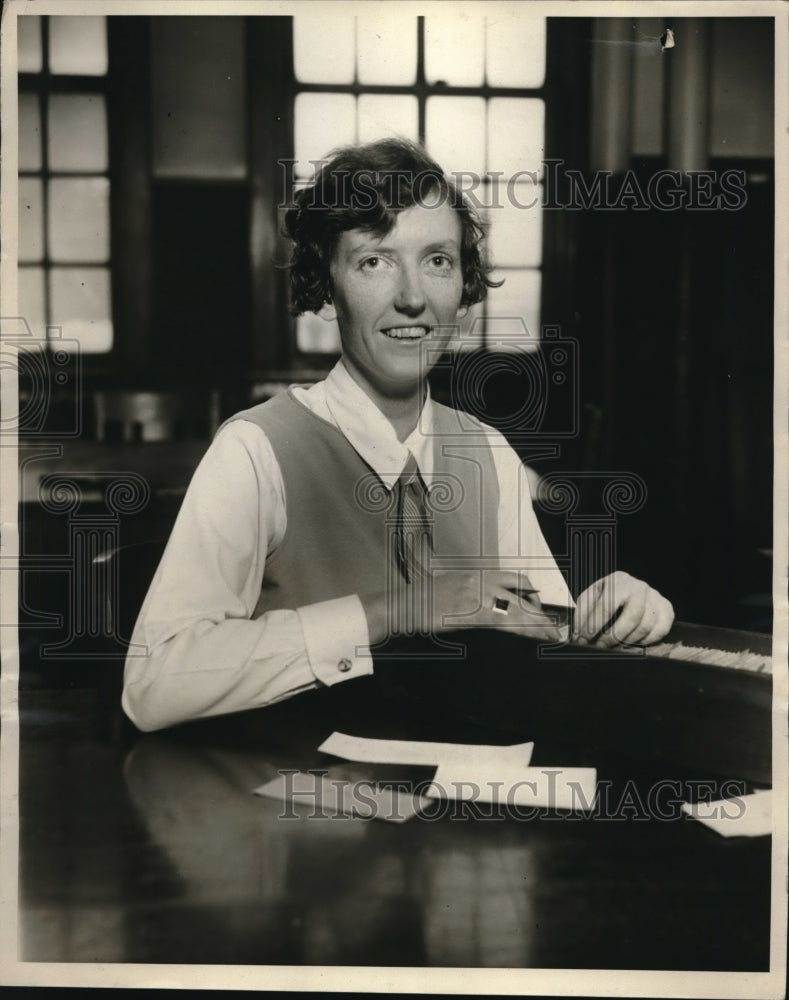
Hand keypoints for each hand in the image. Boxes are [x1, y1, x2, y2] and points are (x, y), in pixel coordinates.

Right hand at [427, 569, 565, 642]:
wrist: (404, 605)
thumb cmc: (425, 599)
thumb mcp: (455, 585)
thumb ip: (477, 591)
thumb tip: (497, 605)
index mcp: (480, 574)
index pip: (518, 579)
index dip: (534, 595)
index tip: (541, 609)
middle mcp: (482, 582)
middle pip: (522, 597)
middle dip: (541, 615)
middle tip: (553, 630)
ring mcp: (477, 597)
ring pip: (517, 611)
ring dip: (537, 626)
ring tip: (549, 638)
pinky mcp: (471, 614)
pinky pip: (503, 623)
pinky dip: (520, 631)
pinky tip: (529, 640)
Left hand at [572, 571, 673, 648]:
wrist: (626, 589)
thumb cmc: (605, 596)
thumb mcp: (590, 599)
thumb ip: (583, 615)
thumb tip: (579, 637)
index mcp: (618, 580)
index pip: (607, 605)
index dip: (594, 625)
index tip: (585, 640)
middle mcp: (640, 587)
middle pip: (632, 616)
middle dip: (615, 636)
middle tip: (602, 646)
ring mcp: (655, 597)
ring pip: (646, 626)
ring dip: (628, 640)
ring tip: (615, 645)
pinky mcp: (666, 608)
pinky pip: (661, 630)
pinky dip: (646, 641)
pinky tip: (633, 642)